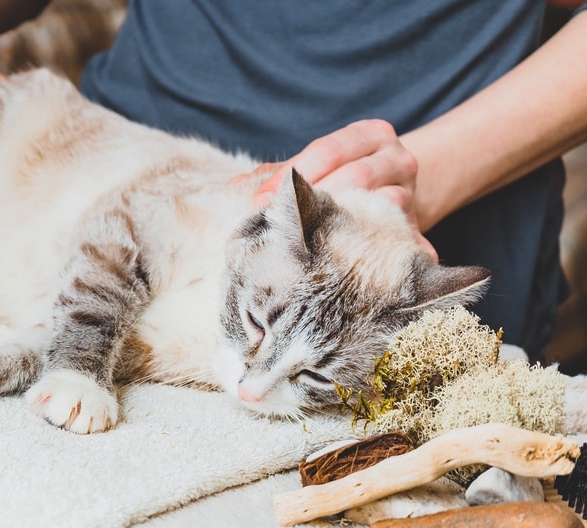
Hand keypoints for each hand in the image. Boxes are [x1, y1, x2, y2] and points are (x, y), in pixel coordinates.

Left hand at [238, 119, 435, 259]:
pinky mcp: (418, 227)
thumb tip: (235, 186)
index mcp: (371, 134)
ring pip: (380, 206)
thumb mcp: (318, 163)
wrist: (398, 189)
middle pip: (355, 176)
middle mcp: (397, 158)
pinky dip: (383, 251)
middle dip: (313, 201)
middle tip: (279, 224)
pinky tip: (355, 267)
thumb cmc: (346, 174)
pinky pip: (402, 240)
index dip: (293, 175)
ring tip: (307, 243)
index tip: (262, 200)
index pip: (329, 150)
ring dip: (342, 225)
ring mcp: (412, 192)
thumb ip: (280, 172)